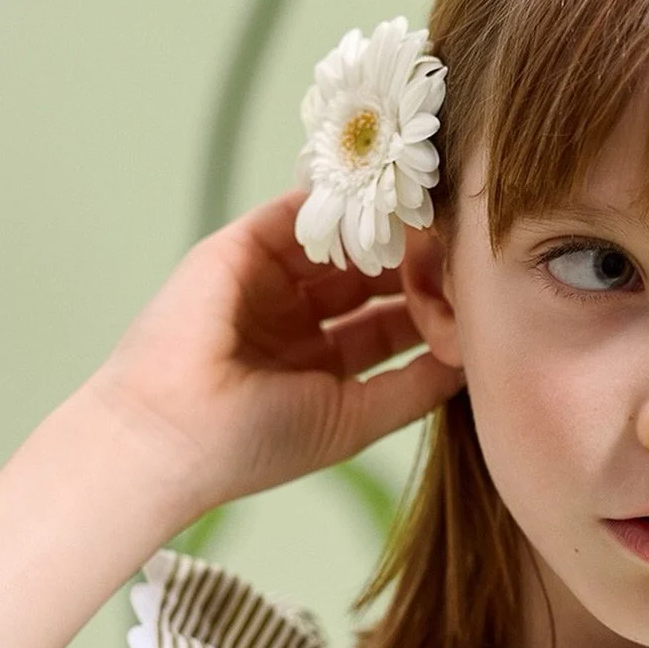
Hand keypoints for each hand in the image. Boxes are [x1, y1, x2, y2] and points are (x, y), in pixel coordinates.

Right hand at [85, 188, 464, 513]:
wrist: (173, 433)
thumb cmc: (259, 442)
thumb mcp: (355, 419)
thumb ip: (414, 389)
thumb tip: (472, 361)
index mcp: (321, 362)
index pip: (391, 323)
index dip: (431, 309)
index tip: (475, 296)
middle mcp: (297, 317)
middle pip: (373, 278)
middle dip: (417, 265)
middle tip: (460, 249)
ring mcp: (268, 280)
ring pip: (342, 243)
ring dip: (386, 233)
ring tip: (431, 225)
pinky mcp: (240, 248)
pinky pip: (297, 213)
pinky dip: (340, 205)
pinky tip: (382, 205)